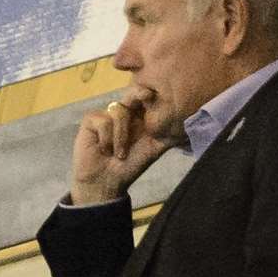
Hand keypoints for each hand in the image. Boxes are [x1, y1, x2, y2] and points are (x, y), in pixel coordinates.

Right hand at [70, 87, 173, 203]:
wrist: (106, 182)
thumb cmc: (130, 166)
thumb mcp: (153, 150)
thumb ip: (167, 137)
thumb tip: (186, 129)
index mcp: (139, 117)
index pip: (146, 99)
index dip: (151, 95)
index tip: (157, 95)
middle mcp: (124, 112)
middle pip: (132, 94)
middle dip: (139, 94)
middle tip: (147, 95)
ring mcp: (106, 114)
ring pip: (119, 112)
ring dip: (121, 137)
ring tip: (119, 155)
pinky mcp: (91, 120)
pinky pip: (103, 121)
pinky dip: (107, 139)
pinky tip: (104, 150)